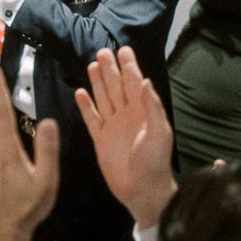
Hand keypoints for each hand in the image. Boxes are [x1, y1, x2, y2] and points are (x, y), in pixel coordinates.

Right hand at [73, 47, 175, 229]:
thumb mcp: (159, 133)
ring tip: (92, 65)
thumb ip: (152, 107)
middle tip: (102, 51)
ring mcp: (112, 127)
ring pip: (103, 98)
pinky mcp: (100, 139)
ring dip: (98, 82)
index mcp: (143, 112)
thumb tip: (144, 80)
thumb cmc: (155, 162)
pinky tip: (80, 93)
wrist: (142, 190)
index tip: (124, 50)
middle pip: (116, 87)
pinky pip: (91, 118)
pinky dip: (86, 106)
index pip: (135, 84)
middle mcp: (126, 116)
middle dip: (111, 69)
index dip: (129, 67)